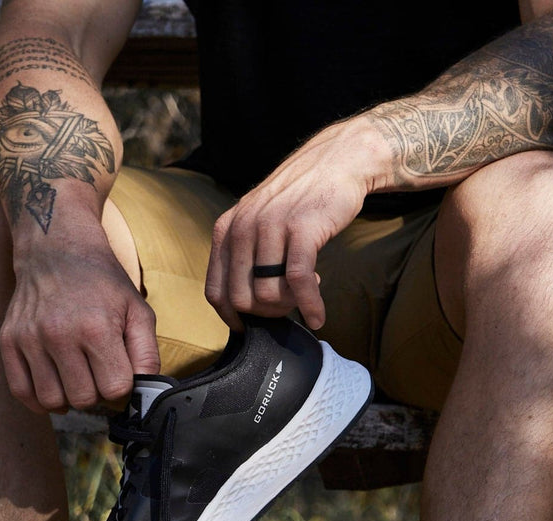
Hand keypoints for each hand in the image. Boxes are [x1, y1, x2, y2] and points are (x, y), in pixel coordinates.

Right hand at [0, 218, 158, 413]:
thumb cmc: (103, 284)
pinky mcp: (9, 341)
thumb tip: (145, 395)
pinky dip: (39, 400)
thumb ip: (147, 355)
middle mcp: (59, 334)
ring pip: (52, 401)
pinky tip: (56, 387)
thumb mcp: (138, 311)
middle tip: (98, 374)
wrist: (57, 249)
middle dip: (97, 393)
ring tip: (77, 379)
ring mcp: (29, 338)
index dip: (122, 388)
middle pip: (84, 399)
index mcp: (96, 328)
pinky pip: (22, 392)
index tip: (119, 373)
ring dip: (69, 398)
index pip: (115, 390)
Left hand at [204, 116, 381, 330]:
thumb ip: (245, 254)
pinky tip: (317, 316)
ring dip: (289, 305)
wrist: (337, 162)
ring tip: (305, 293)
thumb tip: (243, 305)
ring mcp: (270, 227)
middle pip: (241, 299)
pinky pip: (298, 283)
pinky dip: (309, 306)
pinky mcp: (301, 230)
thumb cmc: (300, 201)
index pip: (215, 290)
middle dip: (265, 314)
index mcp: (227, 229)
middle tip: (286, 308)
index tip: (248, 328)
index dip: (230, 317)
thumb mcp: (259, 221)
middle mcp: (243, 227)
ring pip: (267, 295)